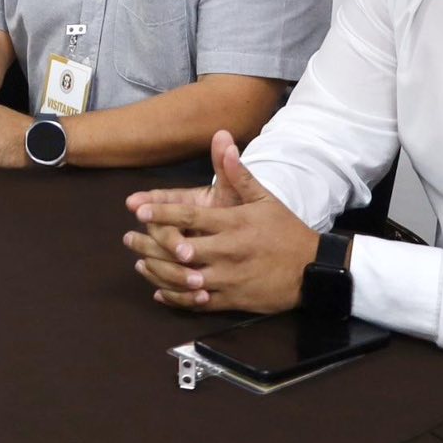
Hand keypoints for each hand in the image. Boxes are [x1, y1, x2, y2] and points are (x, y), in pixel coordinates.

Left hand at [122, 130, 316, 313]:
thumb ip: (238, 173)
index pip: (190, 215)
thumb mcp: (265, 198)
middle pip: (179, 249)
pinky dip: (177, 298)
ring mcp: (230, 278)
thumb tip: (223, 140)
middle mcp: (228, 251)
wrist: (314, 270)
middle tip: (128, 239)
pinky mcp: (234, 300)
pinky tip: (160, 292)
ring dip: (158, 272)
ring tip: (140, 263)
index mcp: (233, 223)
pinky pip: (199, 301)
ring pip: (184, 278)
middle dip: (150, 244)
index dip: (161, 212)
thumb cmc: (286, 231)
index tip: (137, 209)